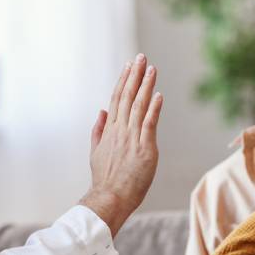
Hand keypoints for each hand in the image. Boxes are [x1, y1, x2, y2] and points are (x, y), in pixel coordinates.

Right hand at [79, 54, 162, 236]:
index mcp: (109, 130)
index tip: (129, 66)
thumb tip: (101, 112)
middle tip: (141, 57)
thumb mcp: (95, 152)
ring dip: (146, 85)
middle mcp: (119, 130)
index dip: (124, 81)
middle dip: (135, 75)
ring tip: (151, 68)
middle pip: (127, 96)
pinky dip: (154, 108)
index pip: (116, 99)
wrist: (109, 197)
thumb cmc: (104, 178)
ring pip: (138, 105)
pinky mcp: (144, 147)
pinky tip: (158, 94)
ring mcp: (131, 138)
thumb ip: (98, 130)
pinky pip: (149, 123)